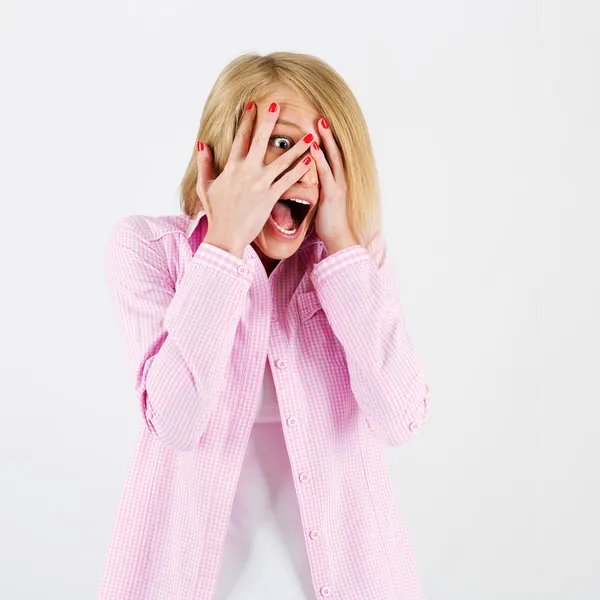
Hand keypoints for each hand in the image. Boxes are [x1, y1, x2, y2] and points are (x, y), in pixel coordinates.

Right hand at [196, 101, 314, 256]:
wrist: (225, 236)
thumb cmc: (216, 214)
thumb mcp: (205, 187)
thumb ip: (203, 164)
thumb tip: (203, 144)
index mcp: (231, 167)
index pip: (240, 138)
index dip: (247, 120)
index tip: (253, 105)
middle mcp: (246, 171)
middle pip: (260, 140)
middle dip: (269, 120)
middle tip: (278, 104)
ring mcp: (259, 183)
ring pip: (281, 160)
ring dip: (297, 147)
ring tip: (310, 135)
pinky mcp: (270, 197)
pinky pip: (288, 180)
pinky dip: (299, 169)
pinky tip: (310, 160)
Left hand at [308, 118, 358, 251]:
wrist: (341, 240)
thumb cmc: (330, 224)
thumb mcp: (325, 202)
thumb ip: (320, 189)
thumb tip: (311, 182)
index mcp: (338, 181)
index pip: (333, 156)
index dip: (328, 140)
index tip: (320, 126)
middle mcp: (340, 180)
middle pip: (336, 151)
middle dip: (328, 134)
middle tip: (321, 117)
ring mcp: (338, 186)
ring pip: (332, 158)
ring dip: (326, 140)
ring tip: (319, 123)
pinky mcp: (332, 194)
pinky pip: (325, 173)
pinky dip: (319, 159)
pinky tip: (312, 148)